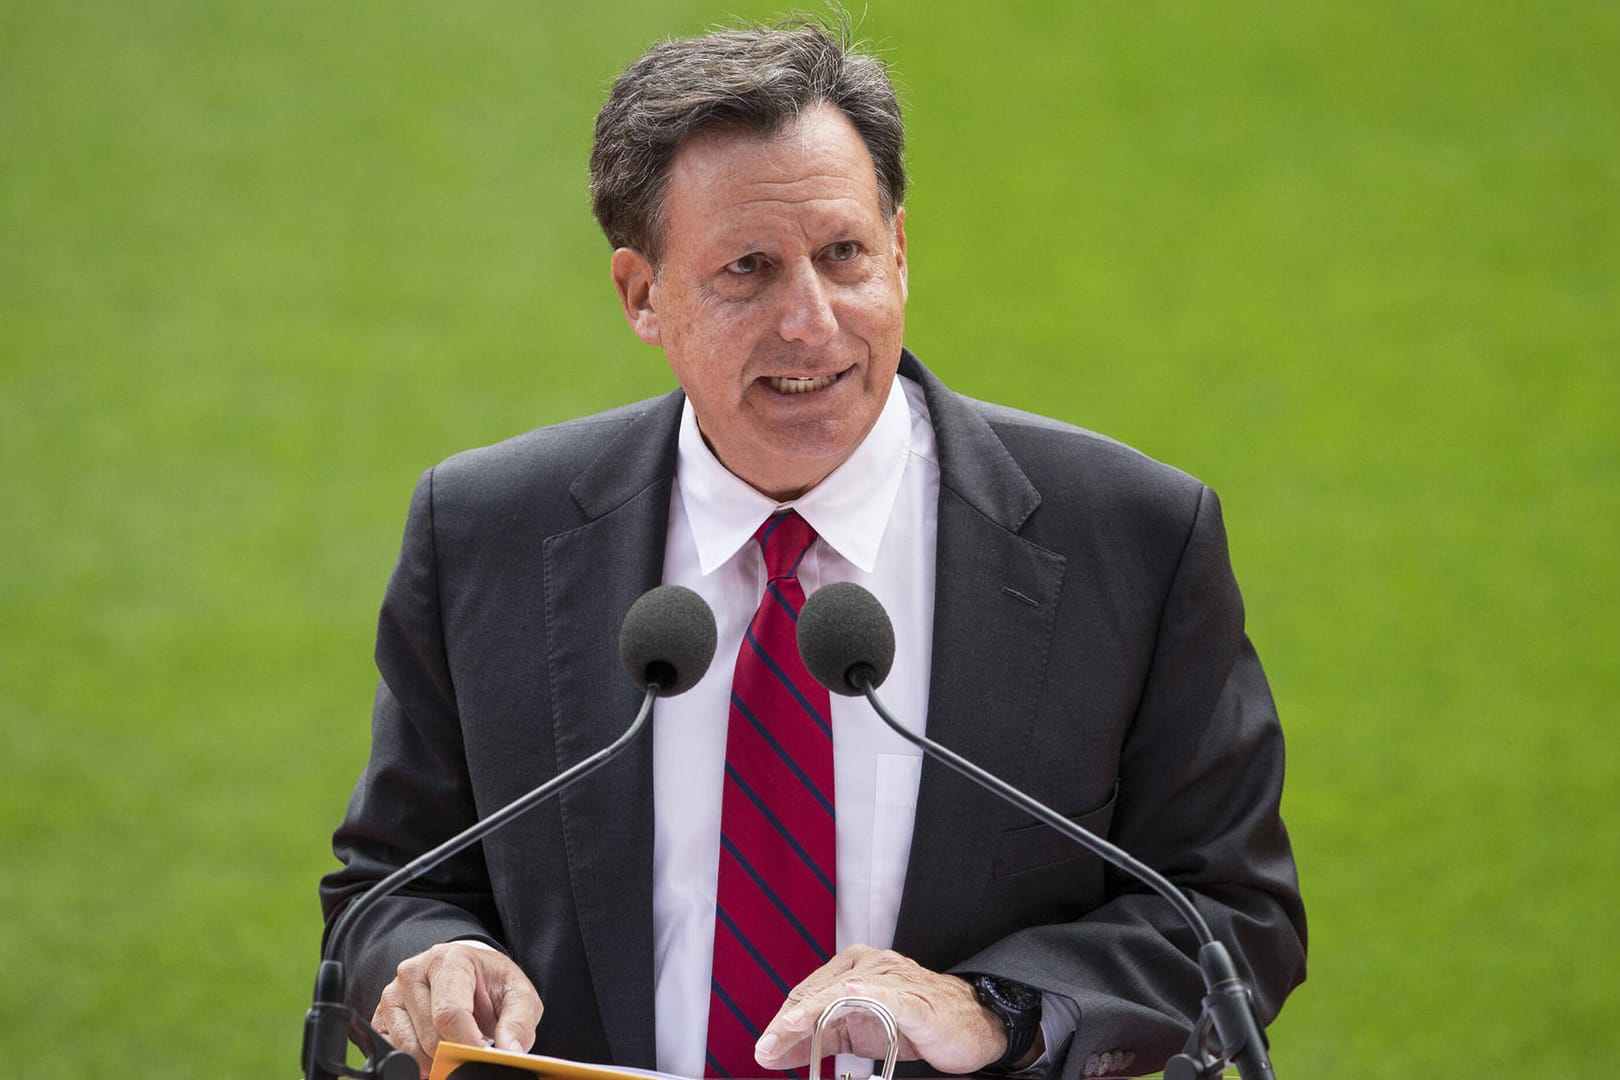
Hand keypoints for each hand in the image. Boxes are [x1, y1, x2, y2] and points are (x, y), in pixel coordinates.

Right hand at [370, 941, 541, 1077]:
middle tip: (473, 1056)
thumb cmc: (491, 983)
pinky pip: (393, 1051)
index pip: (449, 1013)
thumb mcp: (518, 994)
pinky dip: (415, 1061)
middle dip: (455, 1055)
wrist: (470, 974)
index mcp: (447, 960)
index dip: (467, 1044)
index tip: (482, 1058)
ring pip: (409, 1048)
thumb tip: (511, 1051)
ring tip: (457, 1048)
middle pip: (430, 1035)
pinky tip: (433, 1052)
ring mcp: (392, 995)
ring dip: (435, 1061)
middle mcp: (413, 972)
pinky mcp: (380, 1017)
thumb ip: (519, 1021)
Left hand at [753, 945, 1009, 1074]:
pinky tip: (840, 1000)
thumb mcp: (858, 1032)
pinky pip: (880, 994)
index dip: (783, 1023)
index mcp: (853, 967)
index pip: (808, 994)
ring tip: (786, 1032)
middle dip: (787, 1024)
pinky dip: (857, 996)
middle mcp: (868, 964)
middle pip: (817, 993)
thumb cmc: (916, 1023)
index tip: (765, 1048)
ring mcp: (890, 977)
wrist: (971, 1027)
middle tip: (765, 1050)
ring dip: (809, 1014)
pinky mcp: (911, 997)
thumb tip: (776, 1052)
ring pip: (839, 992)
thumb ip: (820, 1038)